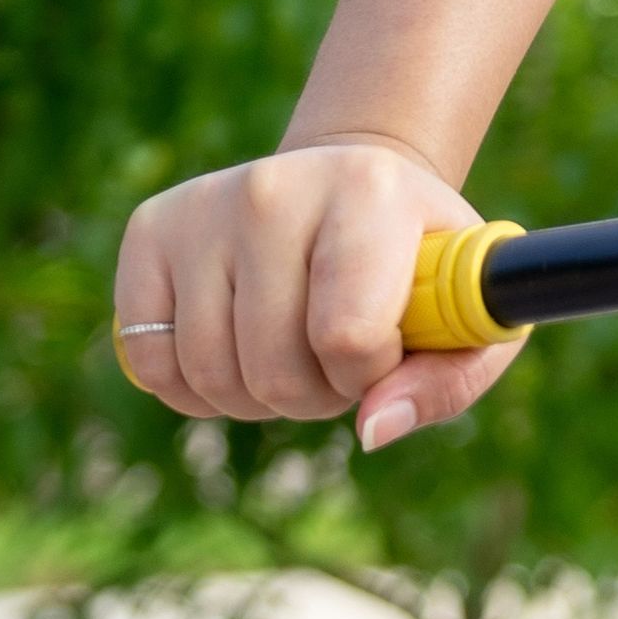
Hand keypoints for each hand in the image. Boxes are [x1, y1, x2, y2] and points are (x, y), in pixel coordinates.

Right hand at [110, 133, 520, 446]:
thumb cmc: (419, 265)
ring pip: (210, 373)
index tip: (385, 351)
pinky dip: (194, 388)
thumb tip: (372, 431)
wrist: (353, 190)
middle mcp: (277, 187)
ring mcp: (206, 205)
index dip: (368, 374)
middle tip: (338, 358)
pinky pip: (150, 360)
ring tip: (295, 349)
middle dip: (314, 394)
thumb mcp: (467, 317)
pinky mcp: (151, 229)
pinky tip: (237, 348)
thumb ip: (444, 383)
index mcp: (371, 192)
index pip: (348, 335)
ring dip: (257, 397)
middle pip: (272, 367)